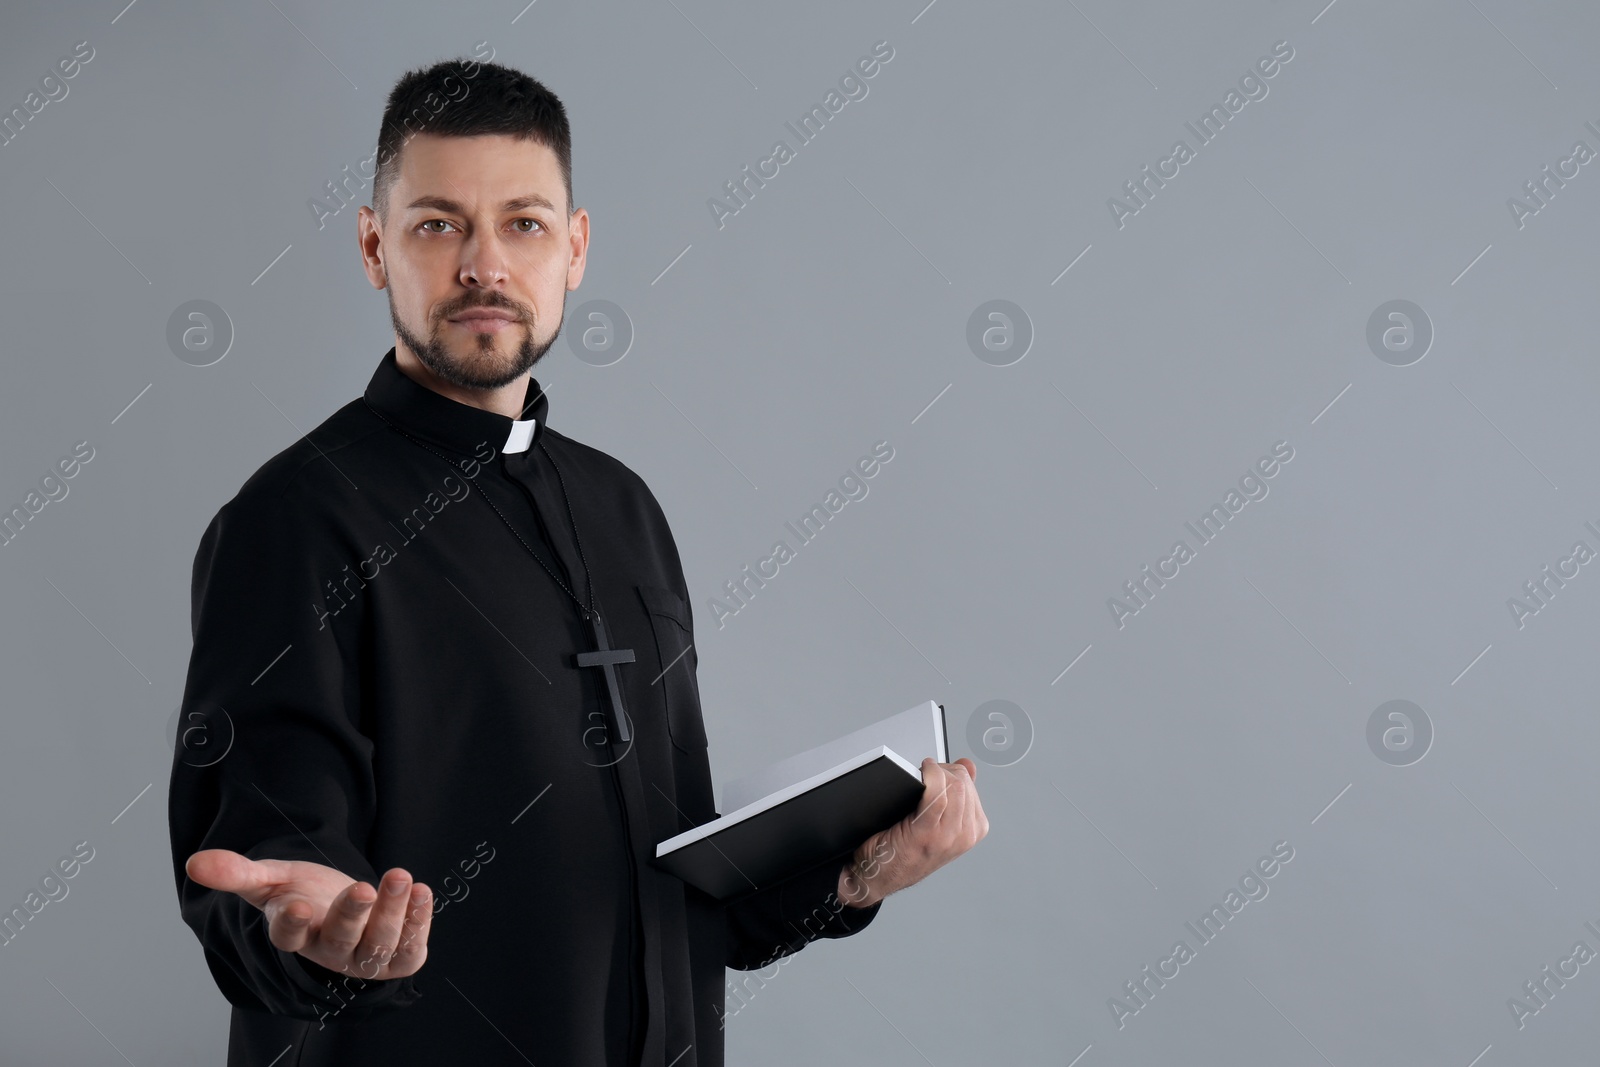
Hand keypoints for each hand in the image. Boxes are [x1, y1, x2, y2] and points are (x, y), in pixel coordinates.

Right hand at [185, 849, 433, 980]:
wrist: (346, 907)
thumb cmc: (304, 893)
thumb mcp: (271, 878)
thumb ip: (237, 873)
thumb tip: (194, 862)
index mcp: (295, 932)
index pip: (288, 936)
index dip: (290, 923)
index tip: (295, 905)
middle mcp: (330, 950)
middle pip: (340, 940)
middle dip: (354, 915)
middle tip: (364, 887)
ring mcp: (365, 956)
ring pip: (379, 944)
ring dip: (393, 912)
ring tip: (401, 877)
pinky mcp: (398, 957)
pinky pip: (410, 948)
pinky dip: (419, 920)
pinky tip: (422, 891)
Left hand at [838, 756, 987, 908]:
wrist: (875, 876)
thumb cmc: (901, 850)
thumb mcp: (938, 821)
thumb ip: (956, 794)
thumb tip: (968, 765)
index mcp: (973, 830)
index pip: (969, 784)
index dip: (948, 770)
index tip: (932, 772)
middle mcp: (964, 835)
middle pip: (962, 783)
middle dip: (942, 769)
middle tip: (924, 773)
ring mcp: (947, 837)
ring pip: (953, 786)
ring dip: (934, 772)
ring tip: (921, 775)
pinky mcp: (927, 835)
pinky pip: (937, 795)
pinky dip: (928, 778)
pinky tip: (920, 776)